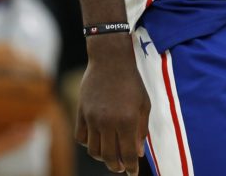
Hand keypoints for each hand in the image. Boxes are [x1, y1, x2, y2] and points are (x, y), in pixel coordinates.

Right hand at [75, 35, 149, 173]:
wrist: (110, 60)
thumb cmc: (132, 81)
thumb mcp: (144, 104)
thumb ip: (141, 129)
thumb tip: (138, 153)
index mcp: (127, 120)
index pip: (128, 153)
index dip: (131, 167)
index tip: (133, 173)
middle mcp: (108, 122)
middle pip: (108, 156)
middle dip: (116, 166)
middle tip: (121, 168)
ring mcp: (92, 118)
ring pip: (94, 150)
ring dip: (102, 157)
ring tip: (110, 156)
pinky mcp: (81, 113)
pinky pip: (81, 138)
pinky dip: (89, 144)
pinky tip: (97, 142)